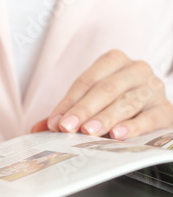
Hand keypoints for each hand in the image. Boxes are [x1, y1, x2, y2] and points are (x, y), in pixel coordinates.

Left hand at [31, 49, 172, 138]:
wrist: (152, 110)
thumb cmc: (115, 103)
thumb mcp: (90, 103)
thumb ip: (65, 114)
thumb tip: (36, 129)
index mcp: (114, 61)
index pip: (87, 81)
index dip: (69, 102)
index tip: (55, 122)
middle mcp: (136, 70)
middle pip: (106, 89)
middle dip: (83, 109)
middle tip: (66, 128)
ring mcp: (153, 89)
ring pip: (127, 102)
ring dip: (105, 118)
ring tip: (88, 132)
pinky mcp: (166, 110)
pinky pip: (149, 118)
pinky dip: (133, 127)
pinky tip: (117, 135)